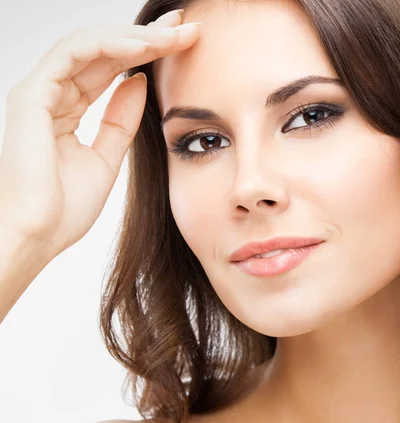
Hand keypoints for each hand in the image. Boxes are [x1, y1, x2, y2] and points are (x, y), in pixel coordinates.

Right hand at [0, 9, 199, 256]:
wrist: (36, 237)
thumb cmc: (63, 209)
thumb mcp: (107, 158)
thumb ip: (120, 120)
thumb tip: (140, 82)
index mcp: (68, 111)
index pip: (111, 70)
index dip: (147, 54)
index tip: (183, 44)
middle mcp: (52, 95)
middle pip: (104, 52)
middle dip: (147, 37)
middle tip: (185, 26)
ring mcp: (40, 93)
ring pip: (91, 46)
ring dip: (134, 38)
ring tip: (172, 35)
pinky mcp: (31, 95)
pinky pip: (71, 54)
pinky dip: (108, 46)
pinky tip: (142, 47)